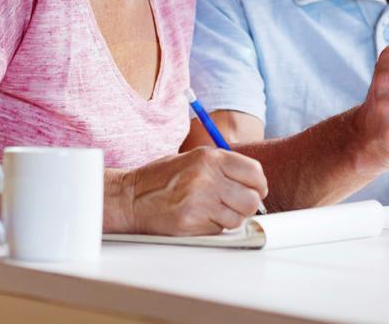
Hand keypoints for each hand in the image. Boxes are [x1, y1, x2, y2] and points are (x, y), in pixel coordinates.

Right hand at [123, 146, 267, 234]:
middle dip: (247, 205)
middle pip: (251, 199)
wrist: (129, 198)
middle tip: (235, 205)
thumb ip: (223, 167)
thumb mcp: (193, 159)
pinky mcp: (191, 223)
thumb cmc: (160, 179)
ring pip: (238, 219)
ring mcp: (199, 201)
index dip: (259, 185)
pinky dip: (214, 227)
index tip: (256, 190)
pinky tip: (198, 218)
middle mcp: (207, 177)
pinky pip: (219, 230)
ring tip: (211, 211)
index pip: (254, 172)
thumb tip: (254, 183)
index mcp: (210, 158)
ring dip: (229, 218)